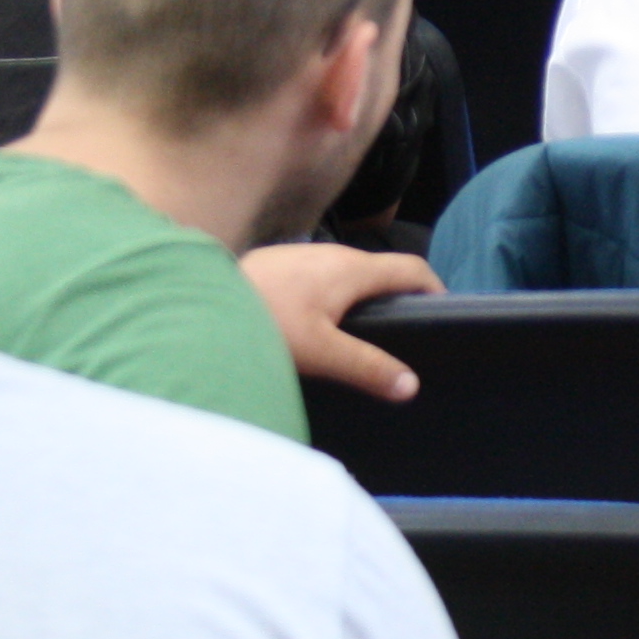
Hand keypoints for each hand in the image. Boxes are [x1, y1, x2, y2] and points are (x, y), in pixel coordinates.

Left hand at [239, 242, 441, 399]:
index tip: (442, 318)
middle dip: (396, 299)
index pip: (412, 268)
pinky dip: (330, 299)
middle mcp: (332, 253)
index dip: (434, 290)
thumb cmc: (265, 323)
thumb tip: (411, 385)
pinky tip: (312, 329)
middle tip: (401, 338)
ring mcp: (302, 255)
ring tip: (358, 338)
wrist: (196, 304)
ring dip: (360, 299)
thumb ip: (367, 367)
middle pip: (380, 272)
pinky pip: (318, 278)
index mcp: (353, 269)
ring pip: (346, 275)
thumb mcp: (320, 353)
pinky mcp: (278, 264)